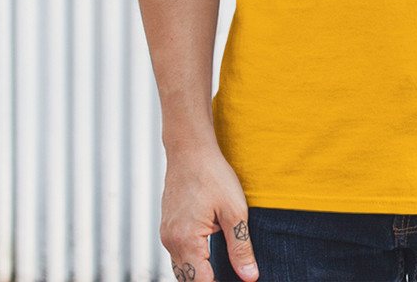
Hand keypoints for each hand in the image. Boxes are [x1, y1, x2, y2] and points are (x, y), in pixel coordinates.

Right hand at [160, 139, 259, 281]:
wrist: (190, 149)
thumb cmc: (213, 174)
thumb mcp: (234, 210)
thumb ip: (240, 247)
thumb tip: (250, 276)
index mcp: (186, 240)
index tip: (235, 281)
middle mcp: (170, 241)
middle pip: (187, 279)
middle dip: (207, 281)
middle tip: (230, 276)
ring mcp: (166, 233)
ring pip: (181, 268)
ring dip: (198, 272)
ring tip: (221, 270)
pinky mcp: (167, 225)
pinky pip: (177, 253)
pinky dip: (192, 259)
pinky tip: (208, 252)